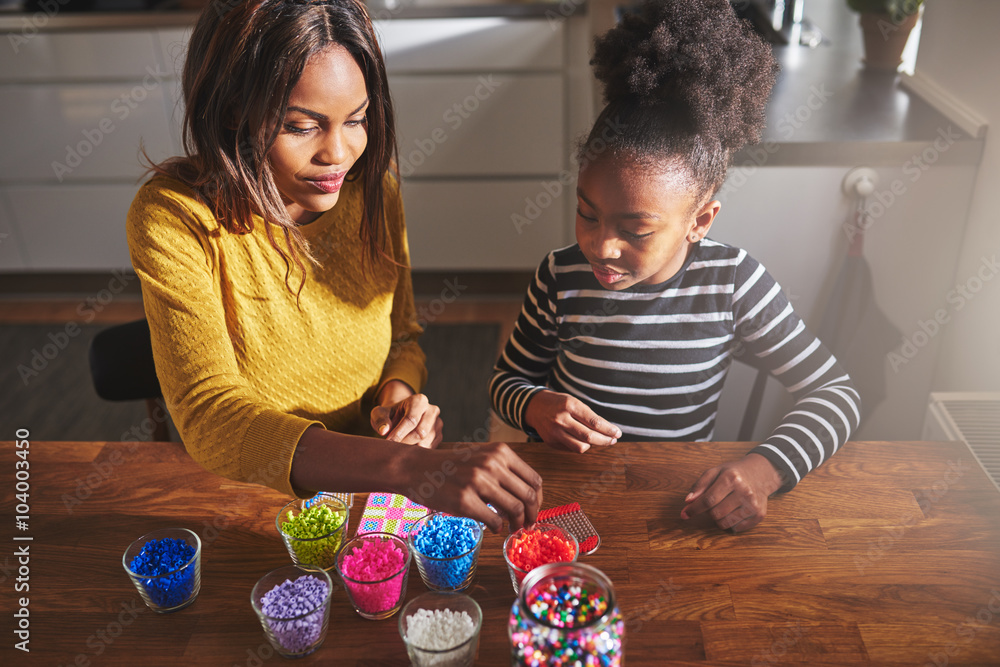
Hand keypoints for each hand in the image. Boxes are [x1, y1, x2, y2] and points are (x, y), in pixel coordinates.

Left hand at [370, 380, 442, 448]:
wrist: (401, 416)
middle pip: (421, 432)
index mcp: (419, 400)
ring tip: (398, 449)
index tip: (388, 442)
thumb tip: (384, 431)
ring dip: (410, 449)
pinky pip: (429, 448)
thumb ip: (380, 419)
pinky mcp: (439, 435)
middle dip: (405, 442)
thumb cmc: (390, 414)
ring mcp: (437, 423)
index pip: (411, 419)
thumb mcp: (380, 413)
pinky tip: (406, 450)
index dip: (399, 433)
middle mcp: (432, 410)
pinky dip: (417, 452)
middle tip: (392, 448)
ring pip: (426, 442)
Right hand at [402, 442, 542, 532]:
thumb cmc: (451, 466)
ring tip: (511, 529)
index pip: (534, 479)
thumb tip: (529, 498)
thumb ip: (505, 471)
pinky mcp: (464, 500)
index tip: (533, 510)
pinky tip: (493, 527)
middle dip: (531, 515)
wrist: (418, 468)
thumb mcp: (482, 457)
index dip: (538, 500)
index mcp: (500, 452)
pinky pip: (494, 520)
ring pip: (514, 509)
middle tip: (526, 525)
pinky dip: (497, 528)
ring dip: (516, 524)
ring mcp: (478, 481)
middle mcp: (492, 463)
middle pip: (528, 496)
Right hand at [524, 390, 620, 452]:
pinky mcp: (550, 442)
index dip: (608, 429)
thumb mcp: (573, 402)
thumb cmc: (559, 403)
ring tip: (598, 440)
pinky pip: (571, 449)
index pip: (594, 422)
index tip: (617, 433)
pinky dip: (579, 445)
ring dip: (593, 445)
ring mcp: (554, 432)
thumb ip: (588, 416)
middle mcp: (561, 419)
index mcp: (569, 405)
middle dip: (605, 440)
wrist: (534, 407)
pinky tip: (582, 440)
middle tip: (613, 440)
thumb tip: (608, 430)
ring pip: (580, 447)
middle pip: (589, 436)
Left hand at [680, 453, 782, 531]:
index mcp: (731, 478)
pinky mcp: (760, 515)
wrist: (760, 473)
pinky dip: (731, 522)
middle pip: (715, 513)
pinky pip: (736, 528)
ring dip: (719, 518)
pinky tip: (735, 510)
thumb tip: (688, 501)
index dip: (694, 509)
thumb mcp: (715, 471)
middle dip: (708, 512)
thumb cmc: (733, 473)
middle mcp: (744, 491)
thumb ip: (700, 485)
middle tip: (712, 504)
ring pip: (725, 523)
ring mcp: (753, 504)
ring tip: (724, 506)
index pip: (708, 500)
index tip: (684, 514)